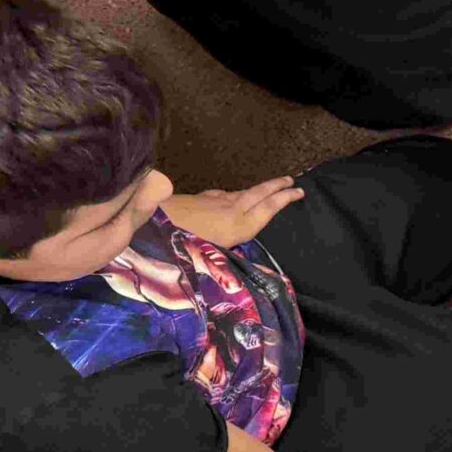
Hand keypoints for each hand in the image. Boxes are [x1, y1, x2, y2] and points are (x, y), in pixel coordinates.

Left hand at [163, 177, 304, 249]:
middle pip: (259, 193)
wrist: (151, 218)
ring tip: (267, 188)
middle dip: (276, 185)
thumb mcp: (211, 256)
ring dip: (257, 189)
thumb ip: (227, 259)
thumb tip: (245, 272)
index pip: (268, 207)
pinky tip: (229, 197)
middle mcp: (231, 209)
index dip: (285, 198)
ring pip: (241, 192)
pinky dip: (233, 194)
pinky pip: (223, 194)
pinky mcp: (199, 198)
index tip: (299, 191)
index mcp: (239, 225)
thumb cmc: (183, 242)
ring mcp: (213, 200)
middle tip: (291, 179)